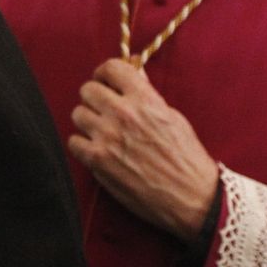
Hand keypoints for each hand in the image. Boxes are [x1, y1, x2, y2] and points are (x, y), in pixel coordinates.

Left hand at [68, 58, 218, 240]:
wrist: (193, 198)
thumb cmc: (187, 159)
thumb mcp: (173, 118)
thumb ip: (147, 97)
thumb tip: (130, 79)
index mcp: (145, 100)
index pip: (111, 68)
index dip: (105, 74)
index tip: (105, 82)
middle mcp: (123, 113)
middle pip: (88, 90)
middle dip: (95, 98)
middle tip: (103, 110)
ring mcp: (108, 136)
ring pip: (78, 114)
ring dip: (88, 122)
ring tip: (101, 133)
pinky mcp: (98, 161)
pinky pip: (73, 142)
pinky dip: (82, 146)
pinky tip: (96, 151)